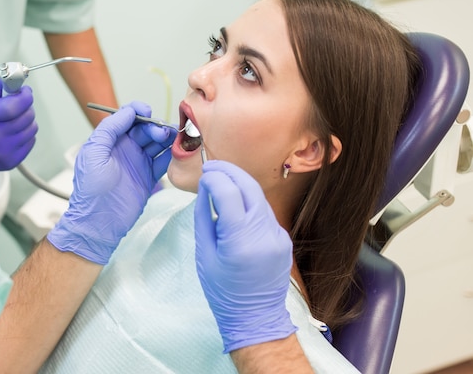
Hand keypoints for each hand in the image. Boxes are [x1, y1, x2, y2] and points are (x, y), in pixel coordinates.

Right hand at [0, 80, 36, 170]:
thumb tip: (11, 80)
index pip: (16, 105)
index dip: (25, 96)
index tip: (25, 91)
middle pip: (27, 116)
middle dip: (26, 106)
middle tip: (18, 104)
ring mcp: (6, 150)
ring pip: (32, 128)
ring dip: (26, 121)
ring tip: (13, 120)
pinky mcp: (12, 160)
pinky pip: (30, 141)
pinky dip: (25, 134)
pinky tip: (12, 133)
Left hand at [47, 101, 175, 263]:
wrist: (99, 222)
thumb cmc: (90, 189)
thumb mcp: (93, 153)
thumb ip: (109, 129)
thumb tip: (127, 112)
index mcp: (110, 141)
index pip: (127, 118)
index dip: (137, 111)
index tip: (147, 112)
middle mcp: (125, 149)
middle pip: (145, 129)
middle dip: (154, 127)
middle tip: (160, 134)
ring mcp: (138, 163)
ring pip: (157, 143)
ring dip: (166, 138)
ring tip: (173, 140)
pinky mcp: (149, 177)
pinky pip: (164, 161)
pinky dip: (172, 155)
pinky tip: (177, 153)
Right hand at [195, 160, 296, 352]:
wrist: (255, 318)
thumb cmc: (222, 291)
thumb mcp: (204, 254)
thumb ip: (204, 217)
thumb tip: (207, 189)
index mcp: (240, 240)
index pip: (228, 192)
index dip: (214, 177)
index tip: (204, 174)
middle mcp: (264, 234)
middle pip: (249, 186)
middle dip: (229, 171)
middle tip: (212, 167)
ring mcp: (278, 236)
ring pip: (258, 197)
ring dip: (240, 184)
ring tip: (221, 181)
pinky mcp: (283, 239)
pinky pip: (264, 212)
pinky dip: (249, 203)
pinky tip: (235, 206)